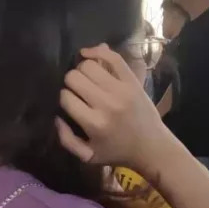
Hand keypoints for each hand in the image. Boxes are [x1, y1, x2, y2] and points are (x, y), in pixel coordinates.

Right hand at [54, 44, 174, 178]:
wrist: (152, 146)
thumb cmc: (117, 151)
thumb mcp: (87, 156)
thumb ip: (66, 140)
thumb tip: (56, 117)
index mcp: (94, 123)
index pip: (65, 97)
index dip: (63, 98)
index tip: (69, 103)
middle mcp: (106, 104)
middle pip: (74, 77)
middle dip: (70, 82)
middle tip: (77, 90)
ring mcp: (121, 90)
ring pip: (88, 65)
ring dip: (81, 69)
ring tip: (86, 78)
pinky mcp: (132, 81)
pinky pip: (112, 57)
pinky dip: (97, 51)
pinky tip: (87, 54)